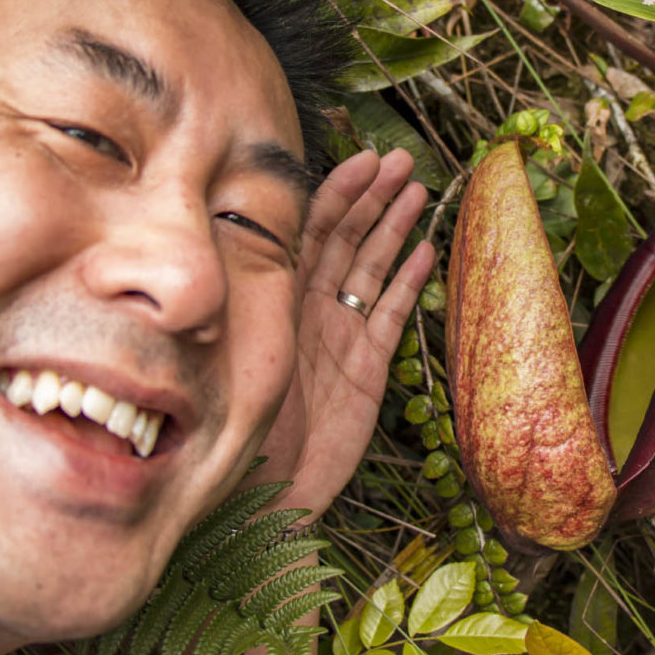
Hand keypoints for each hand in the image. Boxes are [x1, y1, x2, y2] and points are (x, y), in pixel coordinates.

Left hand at [251, 148, 434, 519]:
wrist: (268, 496)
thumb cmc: (240, 428)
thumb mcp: (239, 356)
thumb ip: (247, 299)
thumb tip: (228, 235)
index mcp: (276, 299)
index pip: (309, 230)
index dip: (337, 193)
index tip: (364, 159)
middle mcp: (310, 309)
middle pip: (347, 239)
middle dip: (373, 197)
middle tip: (404, 161)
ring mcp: (342, 335)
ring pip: (372, 268)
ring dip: (394, 227)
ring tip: (418, 189)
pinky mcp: (368, 367)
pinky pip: (391, 314)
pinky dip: (409, 283)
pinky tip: (426, 251)